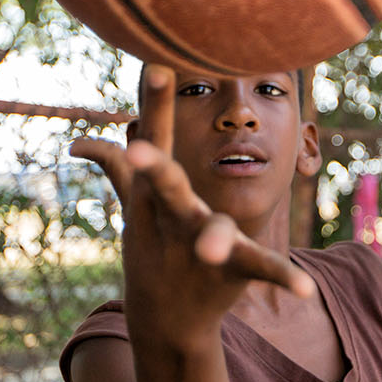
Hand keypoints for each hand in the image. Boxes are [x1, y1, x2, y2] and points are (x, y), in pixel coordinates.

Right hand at [70, 65, 313, 345]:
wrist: (167, 317)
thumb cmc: (154, 247)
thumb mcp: (138, 205)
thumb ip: (117, 166)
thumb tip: (77, 144)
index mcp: (155, 193)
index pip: (154, 142)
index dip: (153, 104)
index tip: (156, 64)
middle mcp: (174, 214)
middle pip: (165, 184)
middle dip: (152, 167)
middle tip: (138, 151)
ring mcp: (201, 242)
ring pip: (211, 229)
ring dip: (213, 239)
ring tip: (212, 252)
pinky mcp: (233, 270)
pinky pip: (261, 267)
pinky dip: (283, 277)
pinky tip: (305, 290)